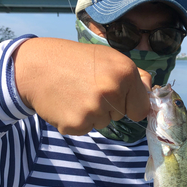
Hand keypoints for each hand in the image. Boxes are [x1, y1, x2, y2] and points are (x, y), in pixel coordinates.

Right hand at [13, 38, 151, 134]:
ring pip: (103, 123)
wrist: (35, 67)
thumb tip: (150, 91)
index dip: (130, 104)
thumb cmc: (74, 60)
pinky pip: (86, 129)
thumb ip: (134, 75)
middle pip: (121, 116)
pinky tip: (66, 104)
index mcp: (124, 73)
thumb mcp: (108, 57)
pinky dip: (77, 121)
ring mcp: (93, 110)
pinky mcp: (76, 124)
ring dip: (92, 114)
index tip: (118, 97)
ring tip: (76, 94)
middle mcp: (111, 91)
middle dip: (109, 106)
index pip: (141, 108)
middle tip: (88, 88)